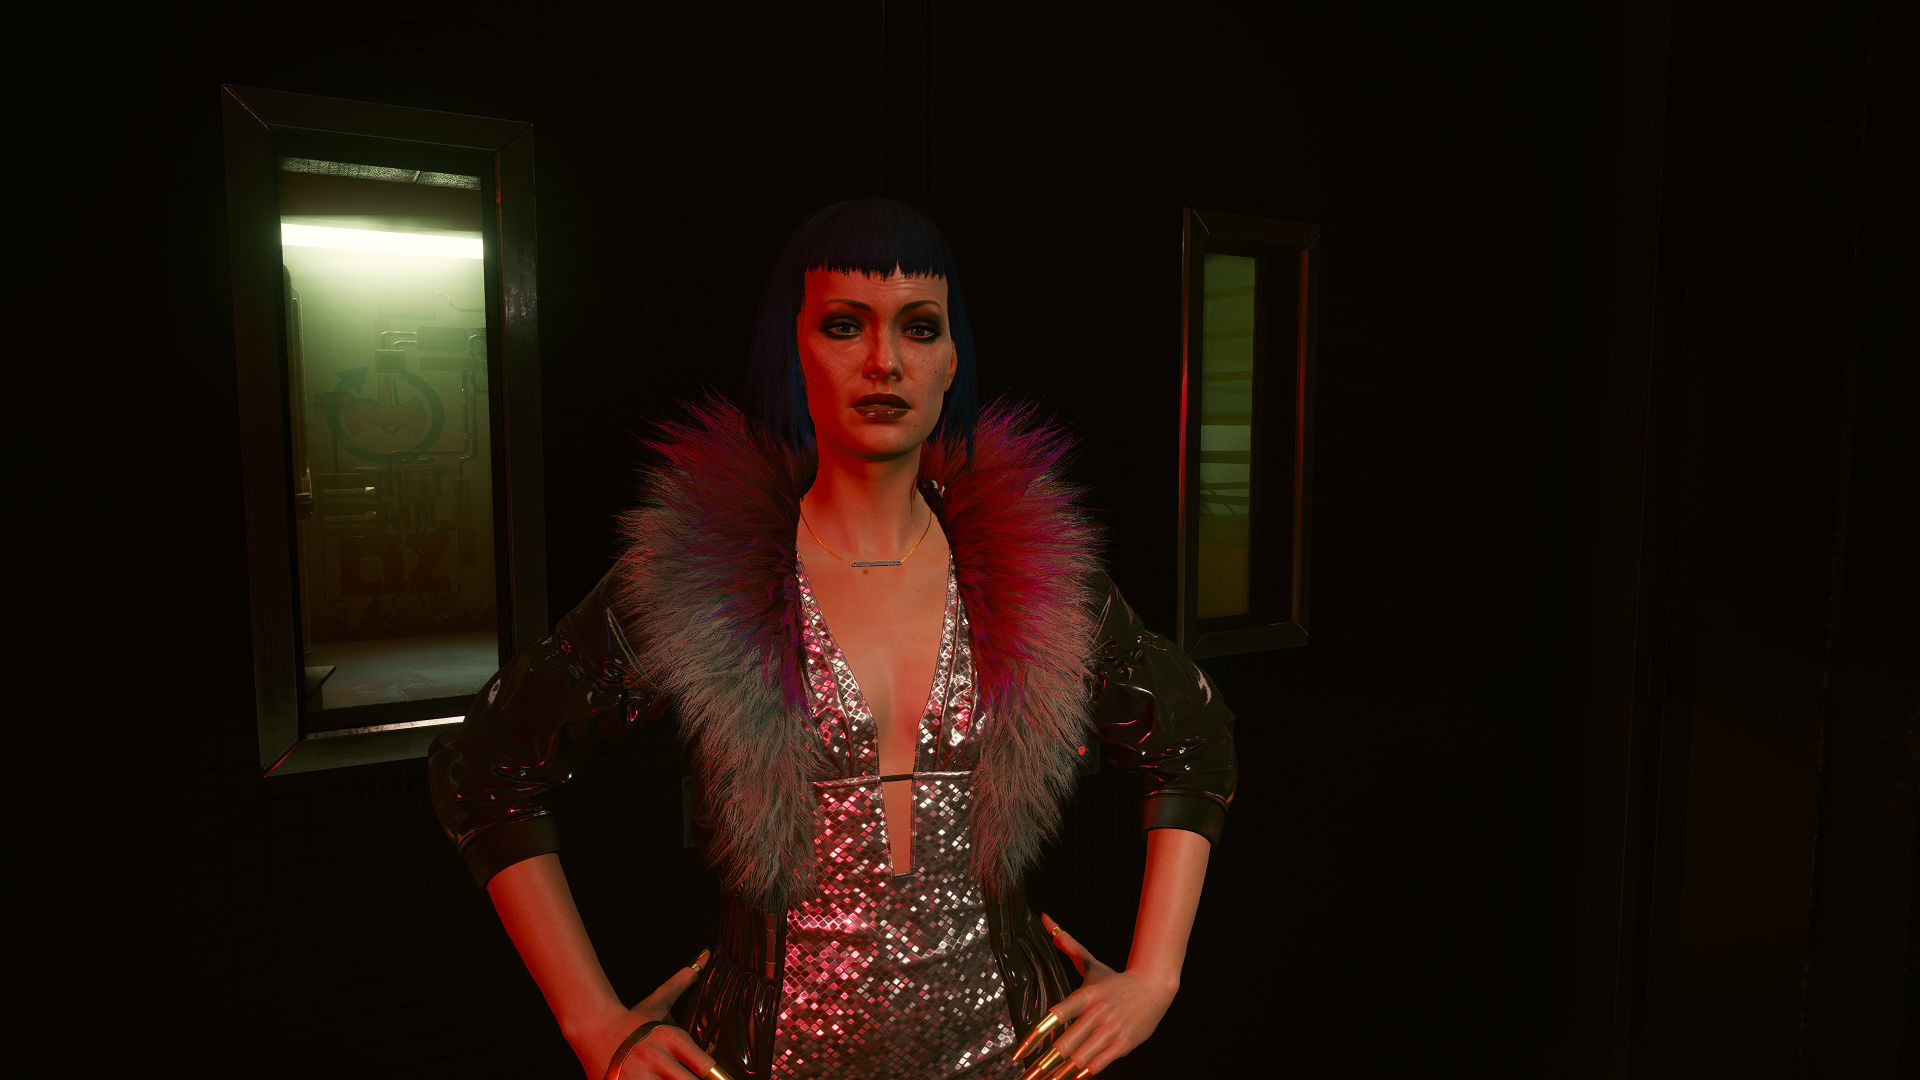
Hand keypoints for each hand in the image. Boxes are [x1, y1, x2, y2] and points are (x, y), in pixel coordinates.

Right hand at [568, 949, 717, 1079]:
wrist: (591, 1028)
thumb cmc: (629, 1021)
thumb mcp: (657, 1003)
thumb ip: (682, 984)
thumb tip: (706, 955)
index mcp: (671, 1039)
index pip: (706, 1066)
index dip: (711, 1073)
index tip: (710, 1074)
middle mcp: (657, 1059)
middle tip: (684, 1076)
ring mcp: (638, 1078)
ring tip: (661, 1076)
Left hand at [1012, 915, 1177, 1078]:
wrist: (1154, 988)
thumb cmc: (1116, 979)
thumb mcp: (1091, 963)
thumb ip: (1068, 945)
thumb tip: (1047, 921)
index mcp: (1086, 995)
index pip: (1056, 1016)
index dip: (1036, 1035)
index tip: (1020, 1051)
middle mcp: (1097, 1014)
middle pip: (1066, 1043)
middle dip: (1045, 1063)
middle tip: (1027, 1075)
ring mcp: (1111, 1031)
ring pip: (1081, 1058)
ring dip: (1062, 1073)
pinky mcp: (1122, 1045)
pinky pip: (1099, 1065)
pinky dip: (1083, 1073)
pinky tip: (1071, 1078)